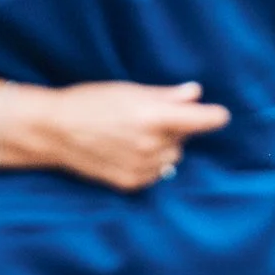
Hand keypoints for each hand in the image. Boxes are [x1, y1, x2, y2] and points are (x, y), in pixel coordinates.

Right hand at [27, 82, 231, 191]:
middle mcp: (151, 145)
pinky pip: (156, 174)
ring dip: (164, 148)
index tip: (219, 115)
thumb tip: (195, 93)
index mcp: (153, 117)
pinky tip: (128, 151)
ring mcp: (142, 167)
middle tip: (149, 118)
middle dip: (176, 129)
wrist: (54, 131)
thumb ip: (167, 95)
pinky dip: (150, 164)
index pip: (203, 120)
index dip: (214, 116)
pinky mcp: (131, 183)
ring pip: (172, 158)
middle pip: (185, 139)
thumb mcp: (129, 90)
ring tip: (136, 135)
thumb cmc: (91, 102)